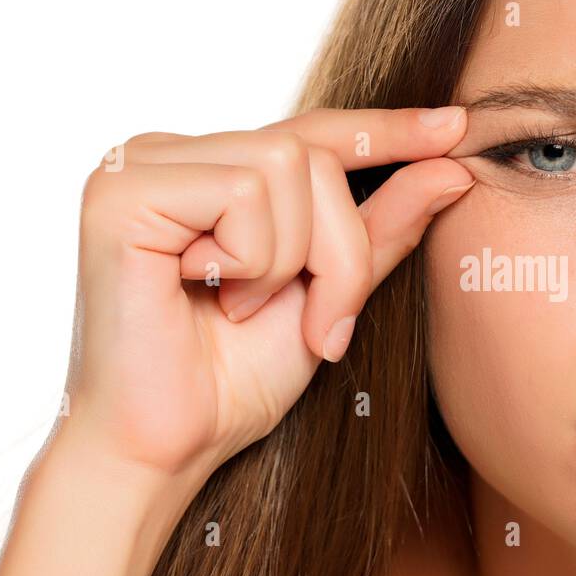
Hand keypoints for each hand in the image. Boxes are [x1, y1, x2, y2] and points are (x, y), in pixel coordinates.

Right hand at [54, 105, 474, 500]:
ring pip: (285, 166)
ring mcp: (137, 166)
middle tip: (316, 326)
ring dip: (291, 263)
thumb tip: (452, 164)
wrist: (168, 450)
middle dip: (340, 251)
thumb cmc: (234, 384)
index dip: (384, 133)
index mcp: (209, 171)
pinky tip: (205, 296)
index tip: (456, 126)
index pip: (312, 133)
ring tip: (241, 312)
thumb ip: (381, 227)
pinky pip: (242, 194)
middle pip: (311, 153)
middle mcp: (169, 154)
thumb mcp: (331, 296)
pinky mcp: (119, 193)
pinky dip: (251, 262)